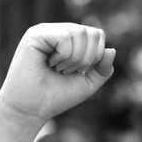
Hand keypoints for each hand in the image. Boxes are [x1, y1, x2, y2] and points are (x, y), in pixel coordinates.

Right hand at [0, 23, 115, 127]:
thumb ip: (103, 68)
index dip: (95, 56)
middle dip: (85, 59)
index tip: (75, 72)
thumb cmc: (54, 97)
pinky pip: (64, 37)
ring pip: (79, 33)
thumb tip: (111, 50)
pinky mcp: (35, 35)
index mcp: (69, 39)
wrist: (30, 110)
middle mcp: (57, 31)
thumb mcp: (87, 83)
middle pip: (91, 32)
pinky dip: (63, 55)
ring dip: (73, 59)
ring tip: (57, 68)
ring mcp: (45, 31)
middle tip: (65, 72)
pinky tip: (50, 64)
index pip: (96, 34)